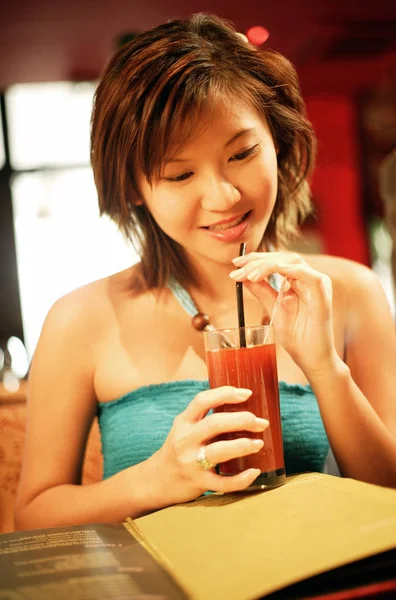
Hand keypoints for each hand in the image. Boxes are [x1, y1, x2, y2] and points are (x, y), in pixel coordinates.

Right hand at [155, 386, 267, 504]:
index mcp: (183, 422)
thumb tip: (241, 405)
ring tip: (259, 443)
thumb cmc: (178, 449)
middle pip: (215, 424)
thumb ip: (205, 418)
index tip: (247, 393)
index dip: (225, 394)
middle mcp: (185, 440)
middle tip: (261, 422)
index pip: (202, 401)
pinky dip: (241, 479)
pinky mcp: (198, 482)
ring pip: (219, 451)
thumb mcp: (185, 429)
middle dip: (242, 420)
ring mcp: (190, 462)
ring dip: (242, 445)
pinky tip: (255, 472)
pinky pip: (222, 482)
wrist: (156, 480)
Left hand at [230, 251, 337, 374]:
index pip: (276, 261)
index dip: (255, 259)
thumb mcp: (273, 309)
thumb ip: (262, 291)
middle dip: (258, 260)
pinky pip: (311, 276)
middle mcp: (308, 279)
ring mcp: (317, 286)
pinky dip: (293, 270)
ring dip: (269, 264)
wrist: (311, 358)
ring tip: (251, 275)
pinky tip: (276, 269)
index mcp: (298, 281)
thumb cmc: (297, 337)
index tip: (235, 263)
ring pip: (293, 261)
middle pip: (283, 257)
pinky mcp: (324, 296)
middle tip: (238, 268)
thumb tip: (244, 277)